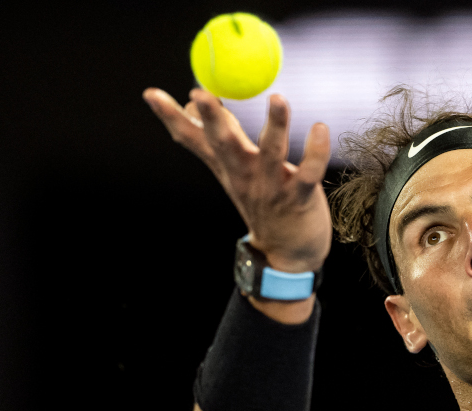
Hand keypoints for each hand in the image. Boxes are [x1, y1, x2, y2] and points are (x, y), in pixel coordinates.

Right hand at [143, 87, 331, 272]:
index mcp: (227, 167)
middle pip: (225, 143)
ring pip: (272, 151)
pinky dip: (315, 151)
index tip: (151, 93)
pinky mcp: (300, 197)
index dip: (172, 118)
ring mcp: (272, 187)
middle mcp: (244, 175)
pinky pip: (309, 172)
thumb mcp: (234, 173)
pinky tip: (321, 128)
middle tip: (199, 93)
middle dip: (212, 118)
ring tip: (278, 98)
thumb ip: (217, 140)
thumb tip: (194, 104)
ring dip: (276, 124)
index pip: (193, 140)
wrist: (286, 255)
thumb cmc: (263, 204)